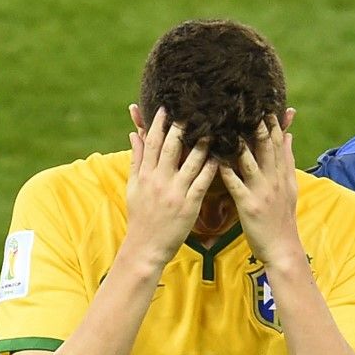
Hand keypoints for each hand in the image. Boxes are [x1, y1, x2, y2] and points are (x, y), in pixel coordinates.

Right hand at [124, 104, 218, 264]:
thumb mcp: (134, 187)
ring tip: (214, 127)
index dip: (159, 123)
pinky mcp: (189, 205)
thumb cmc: (140, 216)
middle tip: (194, 108)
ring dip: (202, 143)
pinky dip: (211, 168)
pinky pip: (202, 182)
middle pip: (171, 147)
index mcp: (145, 175)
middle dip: (182, 126)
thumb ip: (136, 159)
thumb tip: (134, 134)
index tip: (167, 106)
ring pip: (191, 162)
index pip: (152, 143)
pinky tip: (221, 156)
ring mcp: (175, 192)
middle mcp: (159, 180)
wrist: (146, 247)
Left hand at [219, 114, 301, 266]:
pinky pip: (236, 184)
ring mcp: (262, 191)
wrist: (283, 249)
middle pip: (265, 147)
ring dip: (238, 142)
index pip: (278, 142)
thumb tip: (289, 135)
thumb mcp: (290, 187)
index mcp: (282, 174)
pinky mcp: (249, 205)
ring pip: (249, 161)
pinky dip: (226, 170)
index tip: (263, 103)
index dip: (271, 121)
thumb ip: (287, 160)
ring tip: (225, 123)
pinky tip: (215, 158)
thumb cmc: (282, 219)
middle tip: (244, 104)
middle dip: (256, 124)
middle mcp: (274, 179)